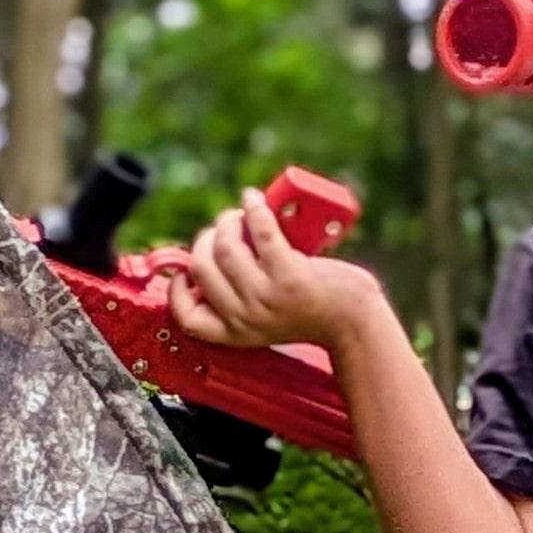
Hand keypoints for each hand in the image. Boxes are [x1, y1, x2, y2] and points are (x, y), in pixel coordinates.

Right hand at [167, 191, 378, 354]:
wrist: (354, 324)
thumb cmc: (314, 314)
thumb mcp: (266, 319)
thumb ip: (242, 298)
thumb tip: (218, 252)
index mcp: (234, 333)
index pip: (187, 317)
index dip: (178, 289)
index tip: (185, 272)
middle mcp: (244, 318)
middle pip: (201, 268)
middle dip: (207, 239)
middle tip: (224, 228)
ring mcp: (265, 297)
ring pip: (225, 247)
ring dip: (228, 220)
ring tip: (240, 214)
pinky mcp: (288, 275)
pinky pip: (259, 232)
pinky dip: (254, 208)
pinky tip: (253, 199)